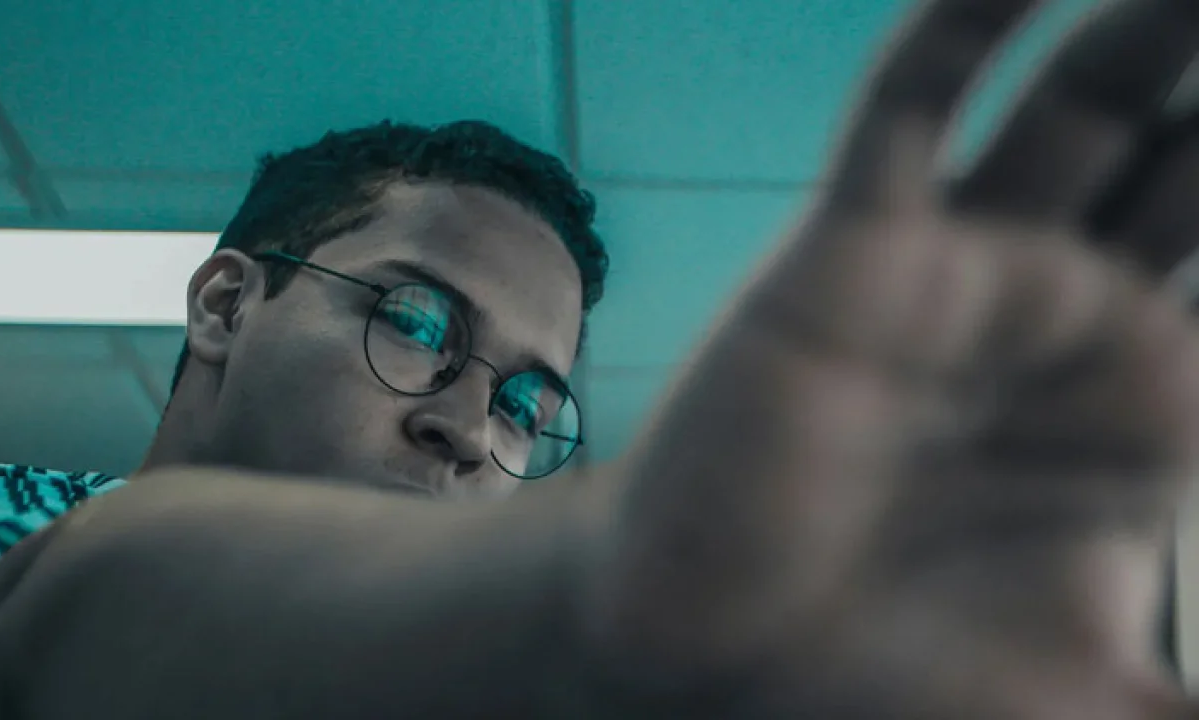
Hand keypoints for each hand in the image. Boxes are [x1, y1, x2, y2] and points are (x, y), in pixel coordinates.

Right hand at [580, 1, 1198, 717]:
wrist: (714, 664)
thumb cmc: (893, 687)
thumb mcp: (1105, 708)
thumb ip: (1193, 710)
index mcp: (1149, 403)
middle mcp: (1066, 313)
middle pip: (1192, 153)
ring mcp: (958, 268)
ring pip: (1075, 102)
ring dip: (1152, 25)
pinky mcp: (851, 250)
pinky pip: (907, 109)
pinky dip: (960, 27)